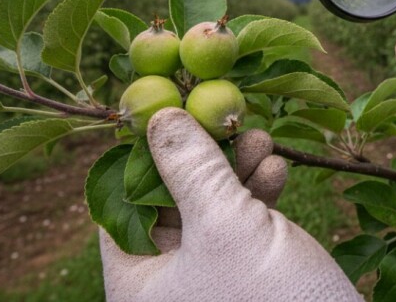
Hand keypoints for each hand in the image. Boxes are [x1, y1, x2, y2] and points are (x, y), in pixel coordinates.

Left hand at [99, 107, 360, 301]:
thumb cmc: (270, 298)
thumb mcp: (224, 224)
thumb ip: (189, 168)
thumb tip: (158, 116)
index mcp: (137, 286)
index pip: (118, 207)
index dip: (140, 156)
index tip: (166, 112)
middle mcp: (165, 287)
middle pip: (168, 202)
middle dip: (201, 158)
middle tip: (222, 119)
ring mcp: (206, 281)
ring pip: (209, 209)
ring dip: (234, 170)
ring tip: (259, 136)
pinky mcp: (243, 276)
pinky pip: (240, 226)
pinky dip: (256, 194)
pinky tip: (276, 168)